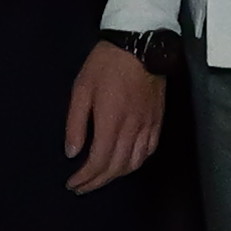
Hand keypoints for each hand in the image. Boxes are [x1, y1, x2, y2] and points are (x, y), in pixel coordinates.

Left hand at [64, 42, 165, 191]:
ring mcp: (148, 126)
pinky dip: (136, 163)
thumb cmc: (105, 64)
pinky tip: (126, 163)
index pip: (99, 162)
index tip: (72, 183)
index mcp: (111, 122)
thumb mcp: (81, 89)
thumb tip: (73, 153)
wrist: (140, 44)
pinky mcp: (157, 120)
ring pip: (134, 163)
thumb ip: (76, 124)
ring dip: (116, 176)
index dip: (85, 178)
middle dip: (97, 182)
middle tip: (82, 187)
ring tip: (101, 178)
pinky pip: (149, 150)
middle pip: (116, 167)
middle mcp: (132, 129)